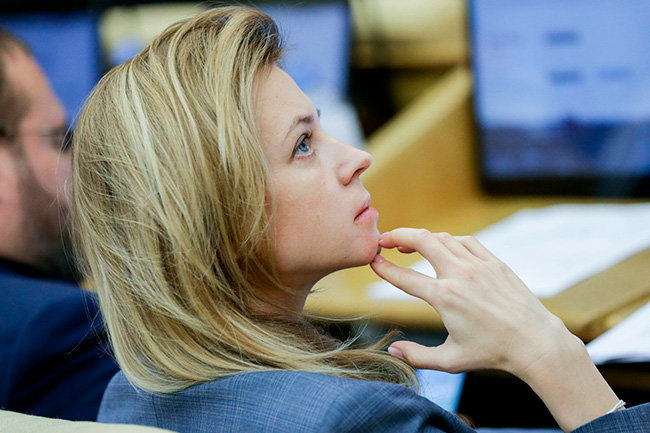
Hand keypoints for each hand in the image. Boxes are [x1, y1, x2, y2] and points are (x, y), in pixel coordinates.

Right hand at [370, 228, 571, 376]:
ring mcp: (479, 265)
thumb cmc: (493, 353)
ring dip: (423, 237)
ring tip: (410, 244)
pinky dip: (450, 240)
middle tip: (384, 240)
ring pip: (443, 237)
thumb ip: (418, 356)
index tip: (372, 261)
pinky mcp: (495, 263)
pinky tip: (444, 247)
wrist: (535, 341)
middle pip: (421, 240)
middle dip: (398, 235)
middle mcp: (459, 275)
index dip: (383, 268)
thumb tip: (392, 350)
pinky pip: (467, 242)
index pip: (404, 277)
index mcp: (444, 298)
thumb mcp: (451, 360)